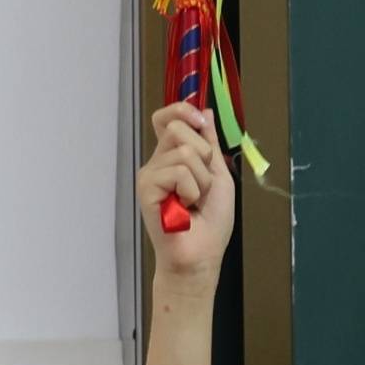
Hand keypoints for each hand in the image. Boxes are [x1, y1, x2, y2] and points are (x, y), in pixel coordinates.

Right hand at [141, 99, 233, 274]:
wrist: (201, 254)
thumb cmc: (210, 221)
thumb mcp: (218, 175)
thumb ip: (210, 144)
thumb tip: (205, 112)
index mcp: (173, 156)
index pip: (167, 117)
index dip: (182, 110)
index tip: (201, 123)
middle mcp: (158, 162)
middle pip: (178, 127)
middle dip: (204, 155)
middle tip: (202, 185)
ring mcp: (150, 174)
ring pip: (185, 152)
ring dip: (202, 180)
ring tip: (193, 201)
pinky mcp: (146, 188)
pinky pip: (178, 172)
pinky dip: (192, 190)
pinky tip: (183, 208)